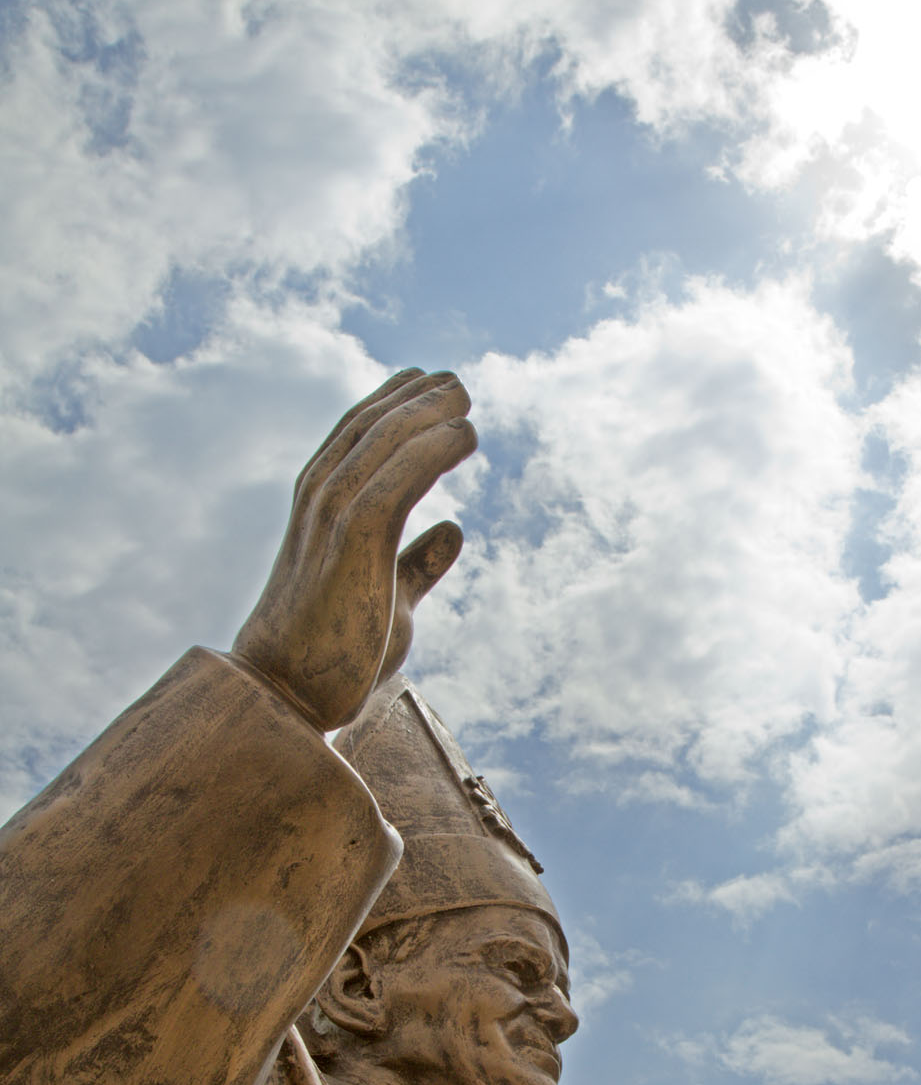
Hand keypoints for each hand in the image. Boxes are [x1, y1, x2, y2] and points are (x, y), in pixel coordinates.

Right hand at [234, 370, 475, 728]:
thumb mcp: (390, 599)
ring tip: (466, 399)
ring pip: (382, 445)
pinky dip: (431, 451)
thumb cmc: (332, 656)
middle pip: (369, 430)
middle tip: (458, 383)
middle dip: (414, 401)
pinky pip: (395, 481)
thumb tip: (454, 530)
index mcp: (320, 513)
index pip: (355, 439)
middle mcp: (319, 505)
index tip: (433, 389)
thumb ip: (419, 564)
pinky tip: (463, 437)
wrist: (288, 701)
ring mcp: (330, 520)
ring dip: (427, 415)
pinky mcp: (350, 545)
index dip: (394, 407)